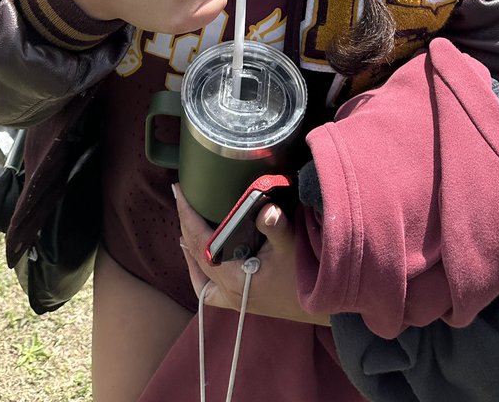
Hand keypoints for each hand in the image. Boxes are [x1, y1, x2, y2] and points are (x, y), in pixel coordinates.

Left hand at [174, 185, 329, 325]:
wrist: (320, 306)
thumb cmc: (304, 276)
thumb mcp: (291, 247)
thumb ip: (276, 227)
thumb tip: (265, 209)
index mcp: (232, 278)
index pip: (199, 242)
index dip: (187, 215)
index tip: (178, 192)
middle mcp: (227, 292)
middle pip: (195, 255)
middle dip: (185, 225)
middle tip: (180, 199)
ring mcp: (233, 300)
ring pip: (199, 276)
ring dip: (190, 251)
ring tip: (185, 229)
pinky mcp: (241, 302)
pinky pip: (210, 290)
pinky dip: (201, 273)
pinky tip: (203, 262)